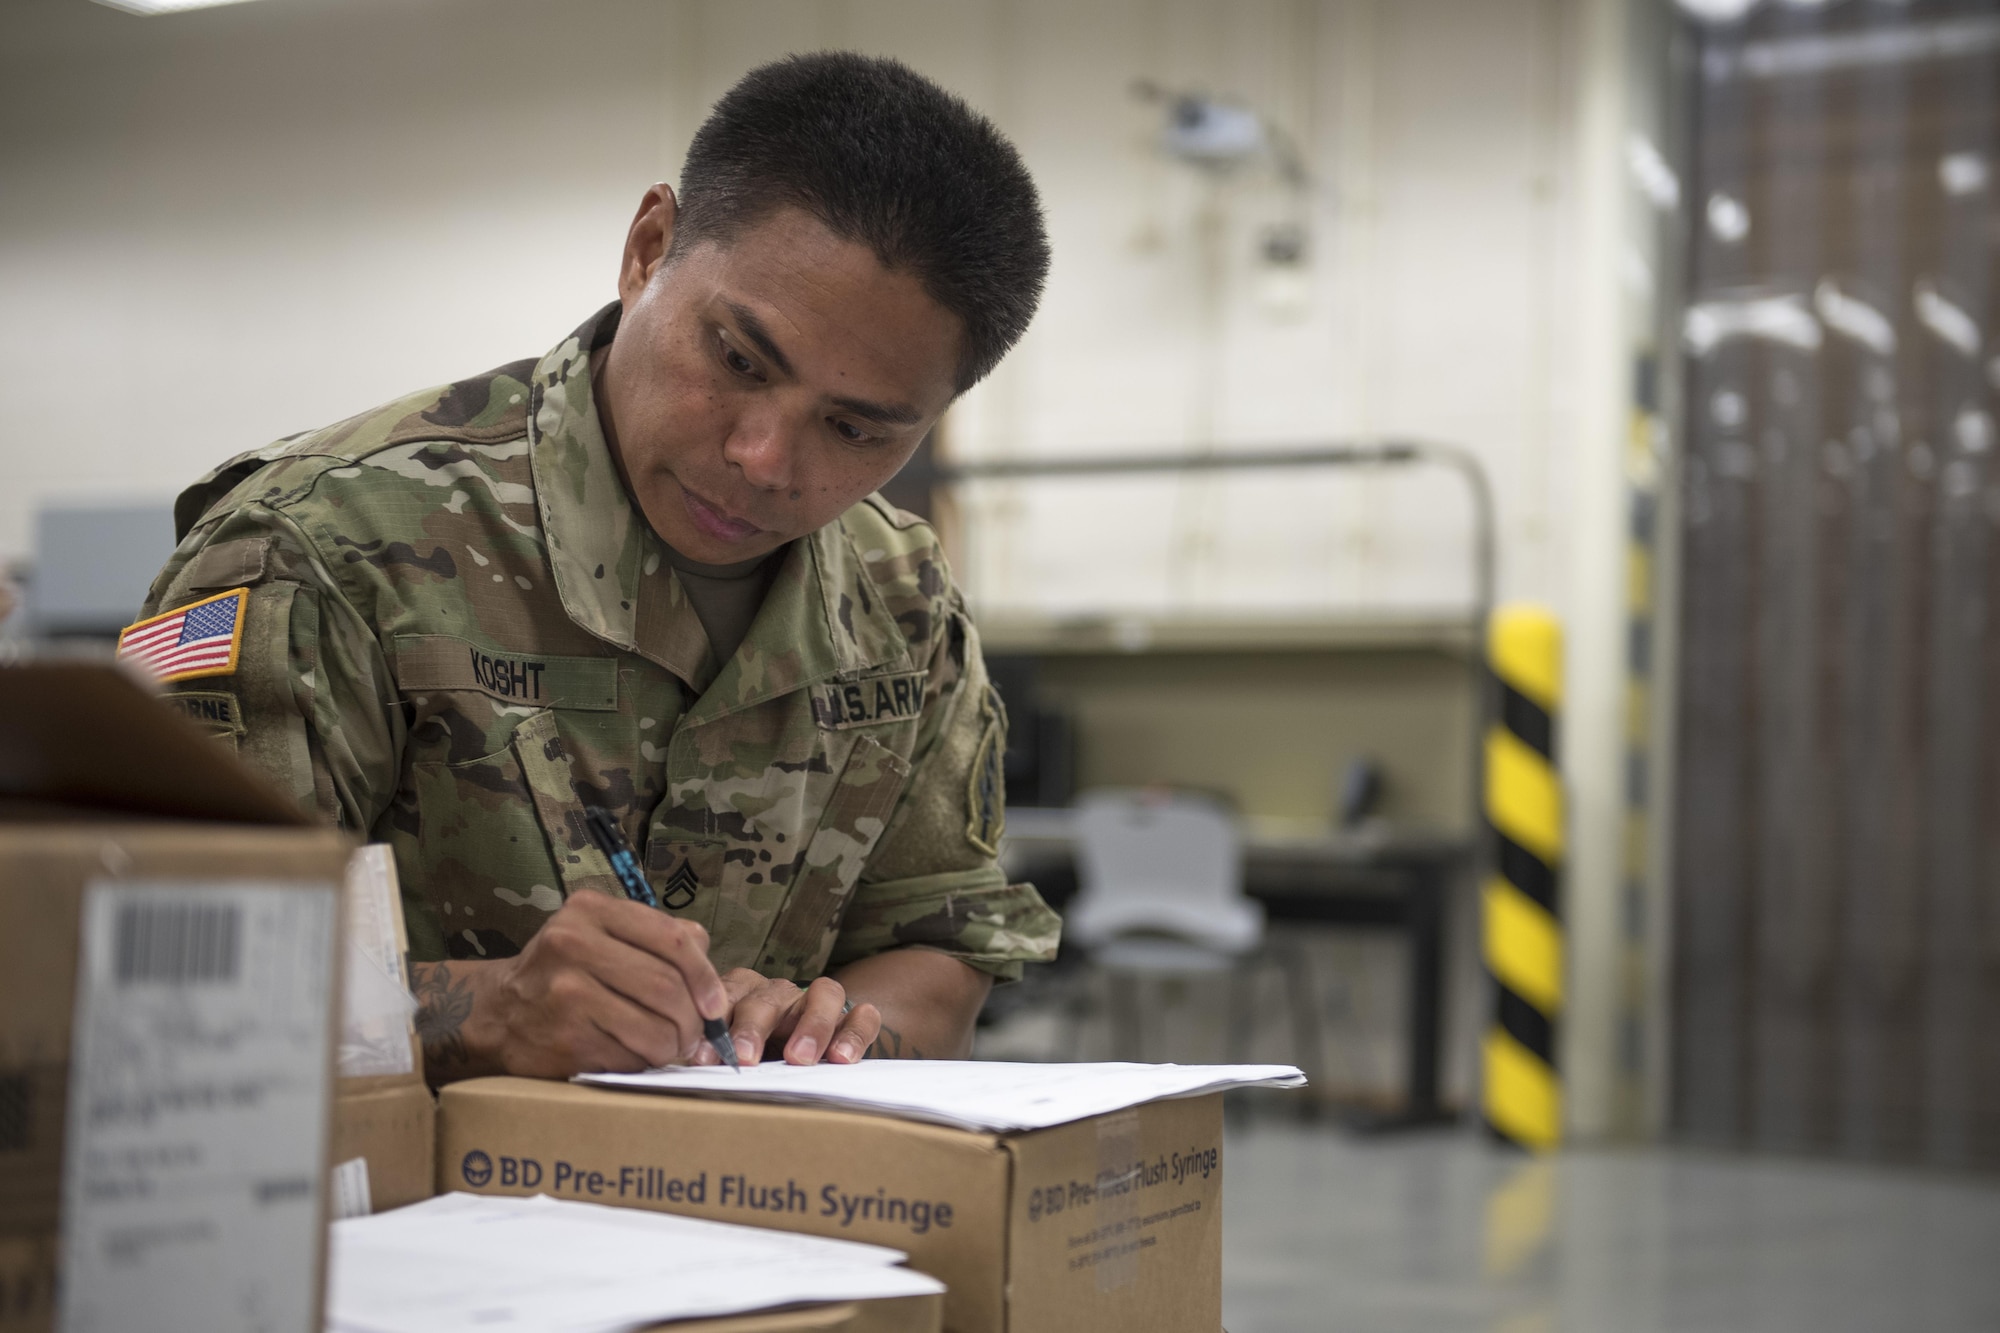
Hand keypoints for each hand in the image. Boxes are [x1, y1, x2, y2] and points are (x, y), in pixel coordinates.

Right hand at [449, 891, 729, 1079]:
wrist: (496, 1013)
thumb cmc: (563, 972)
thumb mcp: (600, 934)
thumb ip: (655, 940)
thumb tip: (711, 978)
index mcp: (591, 909)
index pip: (673, 938)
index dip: (706, 976)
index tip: (715, 1005)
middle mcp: (574, 942)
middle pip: (668, 986)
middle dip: (693, 1019)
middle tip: (695, 1035)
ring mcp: (566, 990)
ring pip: (655, 1026)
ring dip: (675, 1046)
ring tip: (671, 1048)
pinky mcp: (565, 1035)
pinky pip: (630, 1055)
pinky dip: (645, 1062)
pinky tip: (638, 1057)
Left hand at [704, 969, 881, 1065]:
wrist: (809, 1054)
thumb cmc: (757, 1058)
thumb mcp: (733, 1054)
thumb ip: (715, 1054)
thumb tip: (689, 1068)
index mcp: (747, 995)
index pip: (730, 992)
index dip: (715, 1023)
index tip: (703, 1058)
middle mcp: (783, 993)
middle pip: (770, 995)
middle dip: (754, 1026)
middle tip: (744, 1058)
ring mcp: (821, 1003)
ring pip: (824, 993)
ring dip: (811, 1024)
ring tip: (799, 1059)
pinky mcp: (855, 1019)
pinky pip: (863, 1015)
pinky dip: (854, 1033)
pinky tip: (842, 1059)